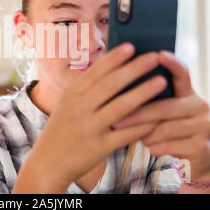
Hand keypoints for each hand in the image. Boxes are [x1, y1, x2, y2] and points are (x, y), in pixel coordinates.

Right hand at [14, 43, 167, 192]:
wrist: (48, 162)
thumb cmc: (62, 128)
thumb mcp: (66, 103)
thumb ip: (86, 87)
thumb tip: (110, 65)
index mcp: (71, 94)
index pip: (95, 71)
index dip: (115, 58)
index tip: (131, 46)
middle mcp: (79, 108)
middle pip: (111, 84)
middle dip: (134, 69)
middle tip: (154, 58)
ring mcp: (89, 128)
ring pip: (121, 107)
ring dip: (143, 93)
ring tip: (161, 82)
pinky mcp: (99, 147)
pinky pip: (125, 134)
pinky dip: (143, 125)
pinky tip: (158, 117)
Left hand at [113, 51, 209, 182]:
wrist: (200, 156)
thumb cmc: (171, 128)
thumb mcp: (165, 111)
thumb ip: (150, 99)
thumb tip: (118, 86)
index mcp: (187, 92)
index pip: (182, 73)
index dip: (172, 63)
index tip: (159, 54)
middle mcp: (199, 105)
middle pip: (165, 106)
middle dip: (137, 114)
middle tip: (115, 121)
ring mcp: (204, 126)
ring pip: (167, 128)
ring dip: (146, 134)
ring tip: (135, 137)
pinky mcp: (202, 146)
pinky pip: (172, 145)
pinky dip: (156, 147)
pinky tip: (150, 147)